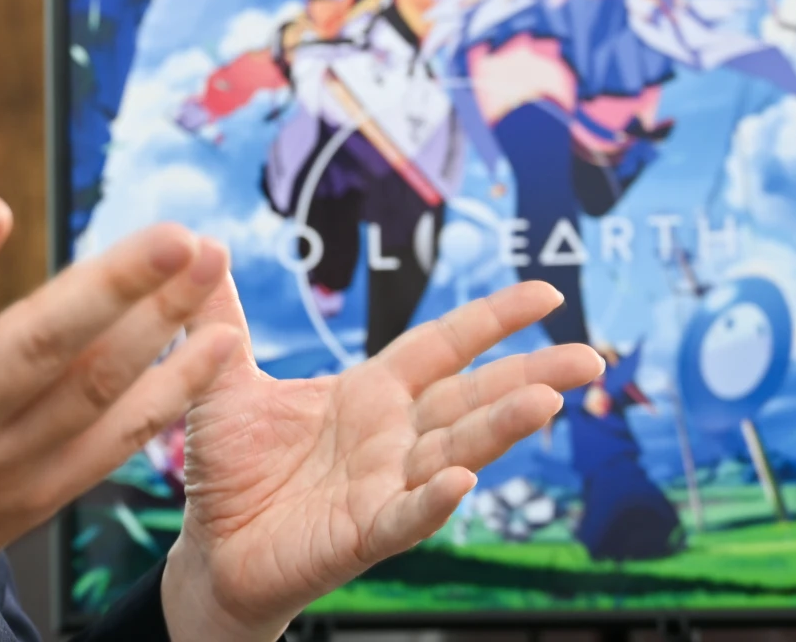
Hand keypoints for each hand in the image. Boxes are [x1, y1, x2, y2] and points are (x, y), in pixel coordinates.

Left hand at [160, 279, 604, 641]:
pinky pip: (406, 516)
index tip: (548, 292)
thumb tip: (204, 246)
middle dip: (531, 375)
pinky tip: (462, 480)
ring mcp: (385, 486)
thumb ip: (219, 316)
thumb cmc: (228, 467)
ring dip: (499, 430)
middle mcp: (392, 437)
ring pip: (454, 451)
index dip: (491, 319)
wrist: (209, 549)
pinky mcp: (362, 534)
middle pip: (472, 398)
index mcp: (370, 393)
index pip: (441, 346)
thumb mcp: (221, 378)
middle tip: (591, 357)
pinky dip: (434, 499)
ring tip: (548, 402)